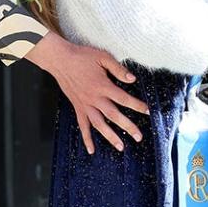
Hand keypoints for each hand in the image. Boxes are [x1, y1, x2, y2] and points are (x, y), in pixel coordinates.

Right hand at [27, 32, 148, 154]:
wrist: (60, 60)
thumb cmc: (82, 56)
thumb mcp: (103, 57)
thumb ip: (118, 69)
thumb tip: (133, 79)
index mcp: (103, 85)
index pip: (123, 98)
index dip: (136, 105)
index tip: (147, 111)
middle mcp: (94, 98)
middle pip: (114, 115)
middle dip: (128, 127)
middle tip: (139, 137)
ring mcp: (84, 105)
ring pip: (99, 124)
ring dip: (110, 137)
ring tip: (121, 147)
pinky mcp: (77, 107)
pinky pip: (82, 126)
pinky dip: (87, 138)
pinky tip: (92, 150)